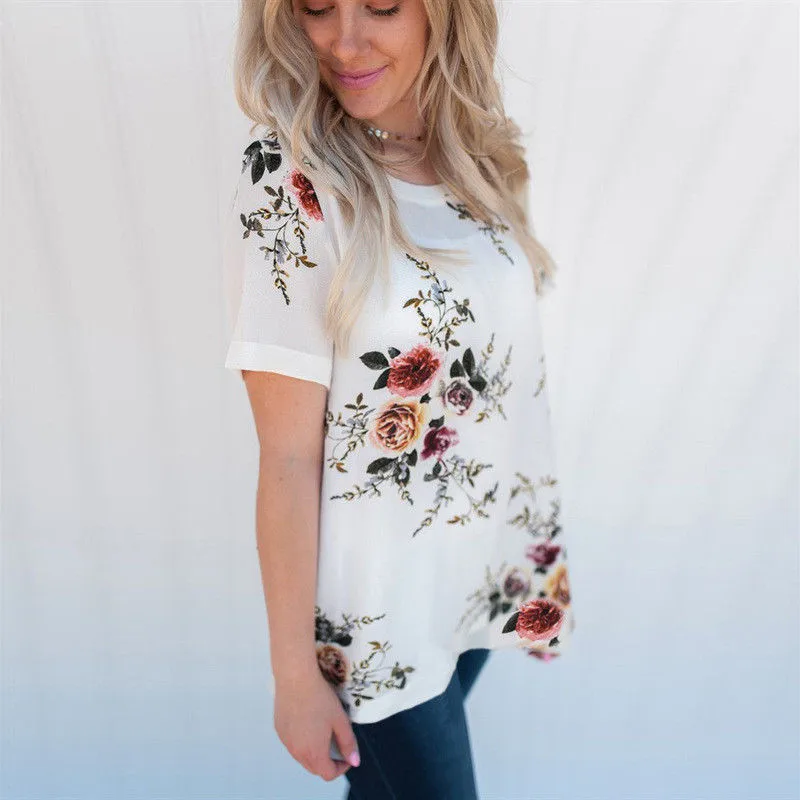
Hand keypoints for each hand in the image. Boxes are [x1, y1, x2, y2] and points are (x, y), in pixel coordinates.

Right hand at [273, 667, 359, 781]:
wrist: (296, 678)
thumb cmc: (320, 698)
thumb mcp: (340, 720)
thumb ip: (348, 743)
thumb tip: (354, 760)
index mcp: (314, 753)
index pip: (328, 774)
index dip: (341, 768)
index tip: (347, 755)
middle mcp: (296, 752)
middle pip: (314, 768)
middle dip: (328, 762)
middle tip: (337, 745)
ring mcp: (286, 741)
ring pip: (302, 756)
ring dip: (314, 752)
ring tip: (323, 732)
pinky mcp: (279, 729)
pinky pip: (292, 743)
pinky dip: (302, 741)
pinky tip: (308, 722)